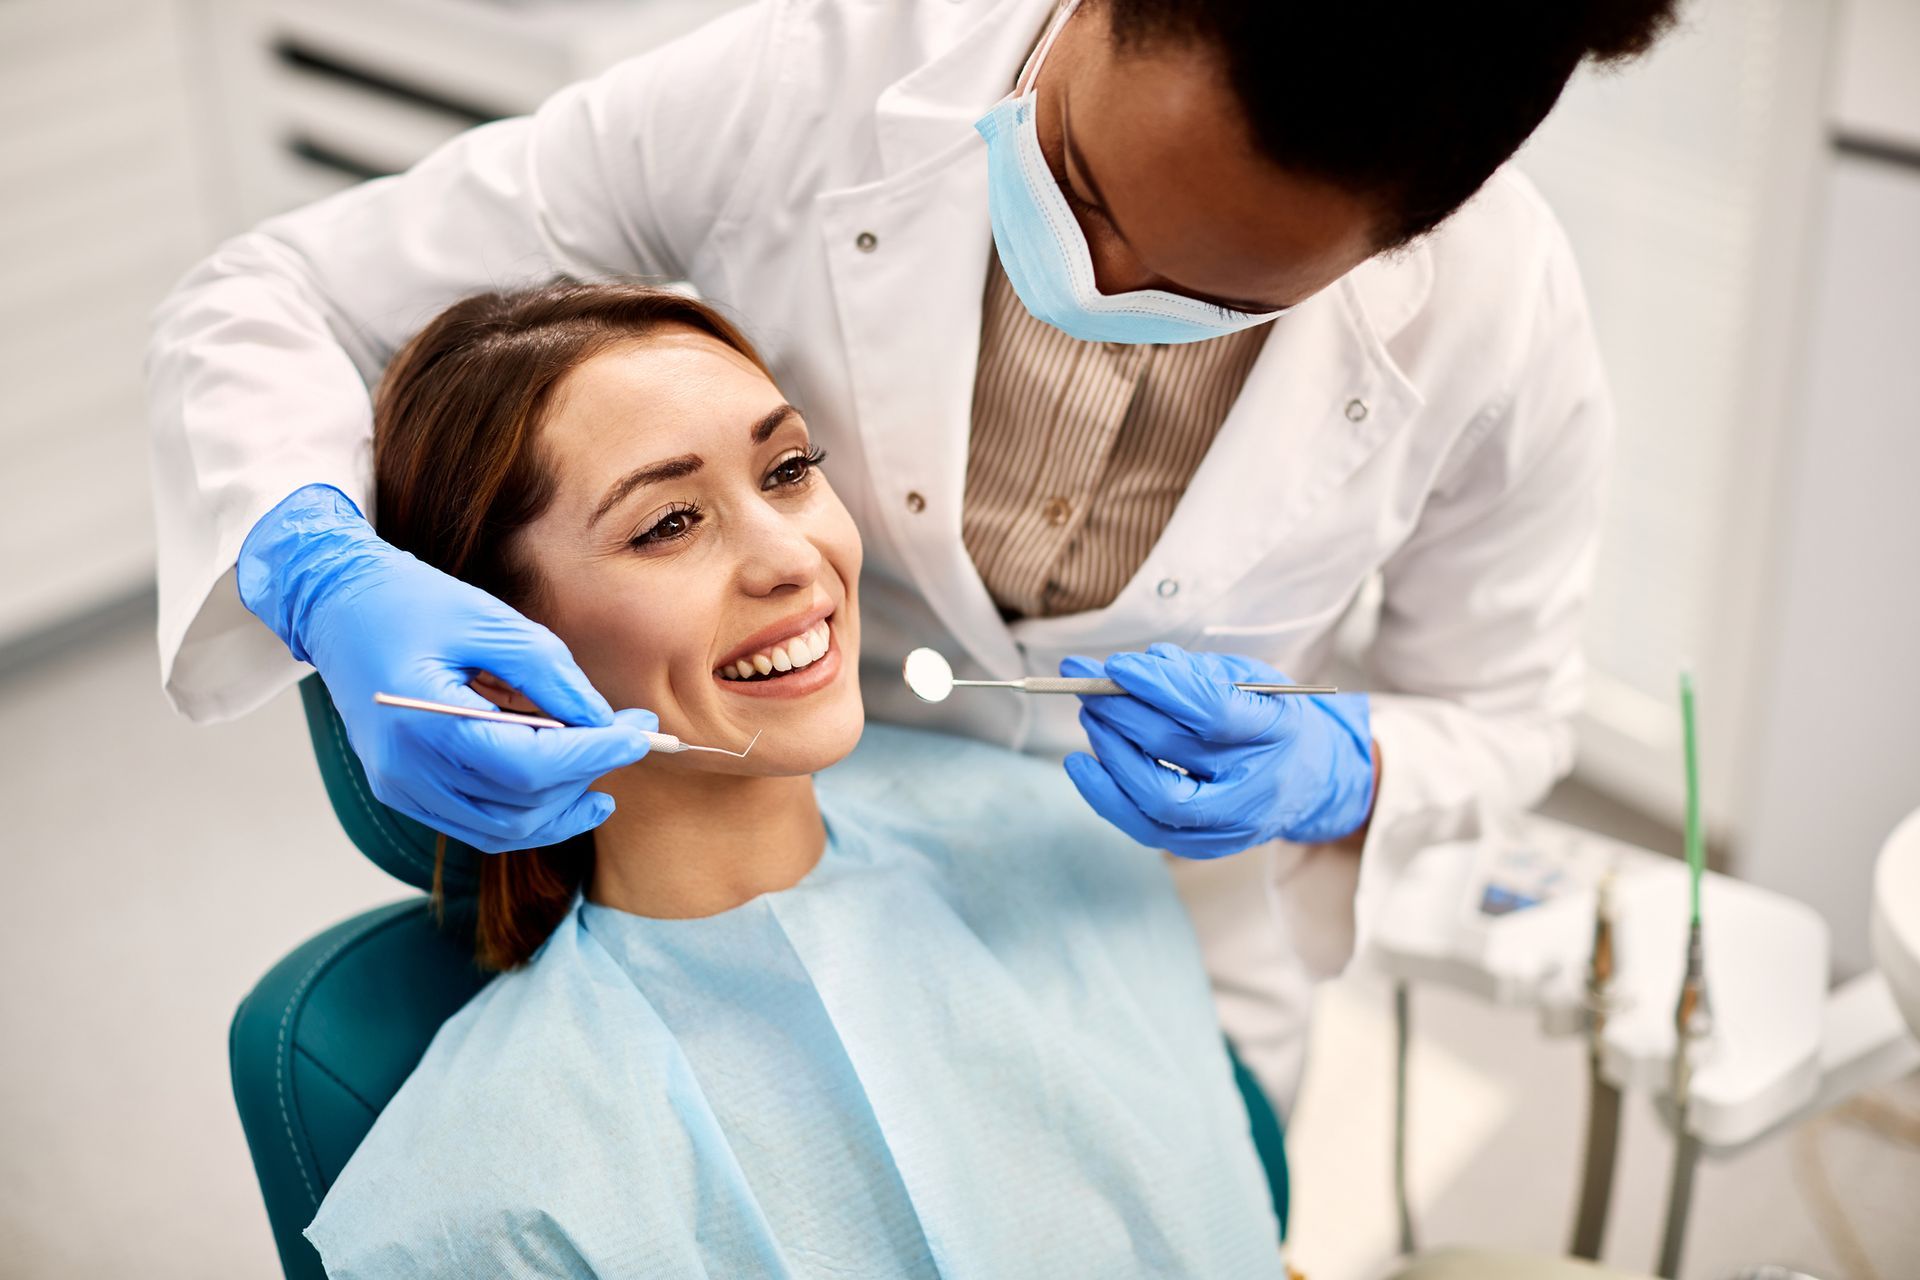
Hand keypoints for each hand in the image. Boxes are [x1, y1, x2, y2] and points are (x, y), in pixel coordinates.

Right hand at [239, 485, 656, 852]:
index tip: (641, 733)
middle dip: (587, 775)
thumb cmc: (408, 601)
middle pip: (521, 804)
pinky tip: (564, 789)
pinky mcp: (403, 791)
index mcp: (424, 721)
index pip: (529, 765)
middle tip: (630, 736)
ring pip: (503, 828)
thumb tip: (603, 720)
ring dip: (562, 806)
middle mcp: (407, 769)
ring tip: (604, 768)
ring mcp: (401, 787)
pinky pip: (477, 824)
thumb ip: (550, 674)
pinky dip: (527, 814)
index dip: (593, 755)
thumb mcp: (488, 619)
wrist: (336, 606)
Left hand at [1061, 643, 1373, 858]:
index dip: (1159, 686)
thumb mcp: (1251, 679)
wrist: (1307, 779)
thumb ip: (1199, 671)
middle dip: (1120, 712)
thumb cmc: (1269, 719)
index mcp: (1277, 729)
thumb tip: (1142, 665)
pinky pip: (1145, 827)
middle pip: (1174, 750)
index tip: (1118, 666)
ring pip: (1157, 797)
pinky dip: (1105, 795)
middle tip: (1089, 685)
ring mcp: (1230, 823)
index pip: (1212, 710)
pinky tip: (1081, 765)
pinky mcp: (1203, 847)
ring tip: (1091, 715)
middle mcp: (1256, 783)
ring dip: (1110, 751)